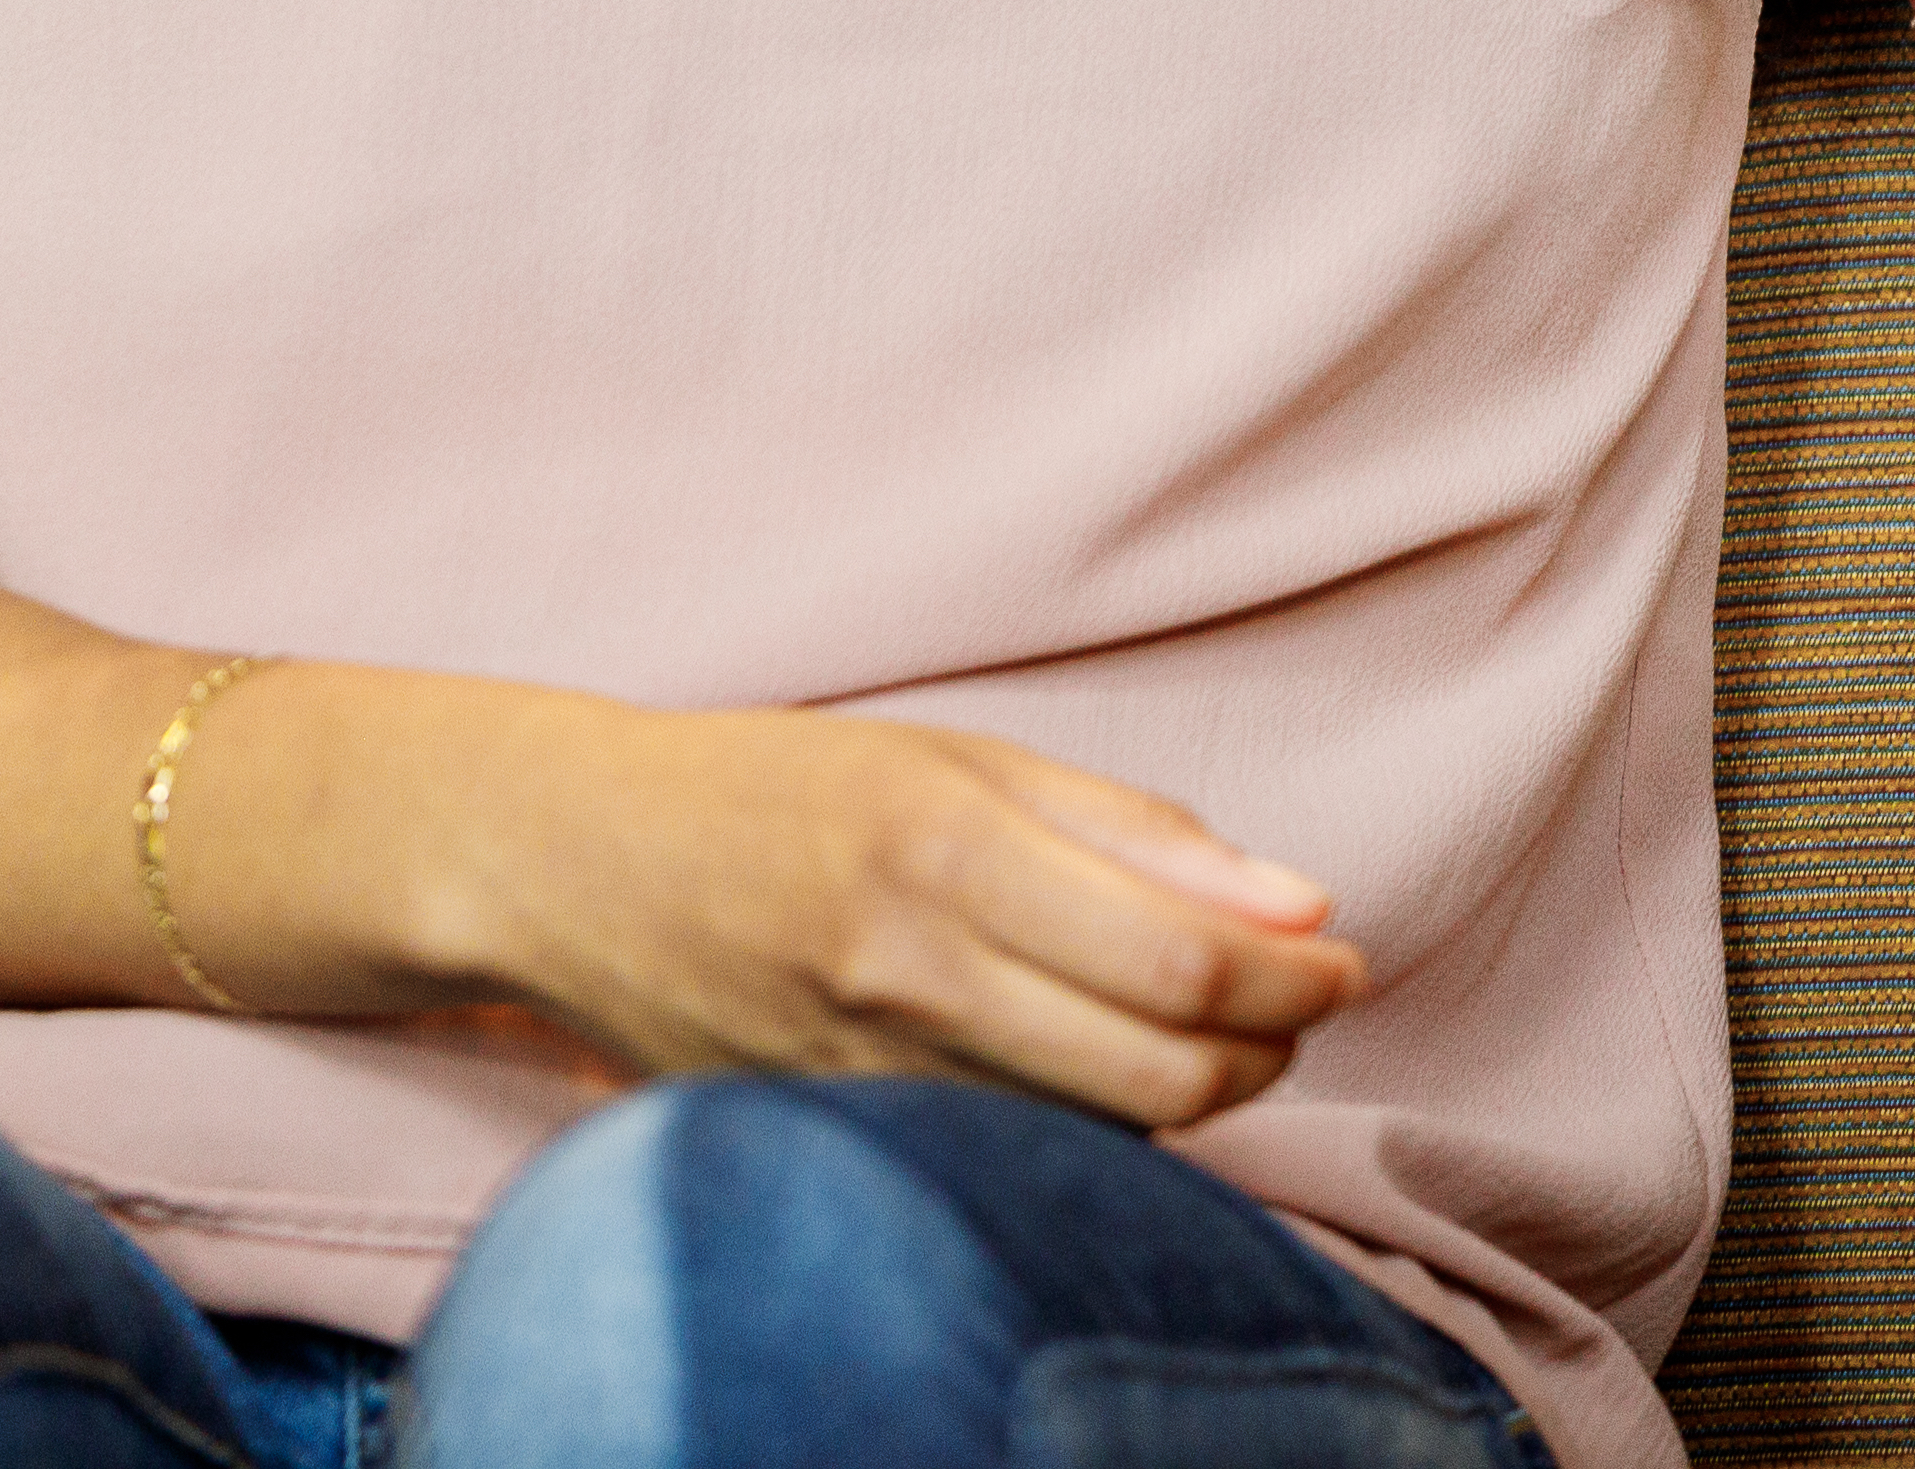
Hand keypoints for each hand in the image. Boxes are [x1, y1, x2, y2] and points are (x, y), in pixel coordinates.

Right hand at [449, 700, 1366, 1131]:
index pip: (1176, 955)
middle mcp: (905, 970)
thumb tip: (1302, 905)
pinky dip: (1094, 1127)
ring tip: (1210, 1028)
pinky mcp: (841, 1137)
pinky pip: (1017, 1156)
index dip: (1292, 978)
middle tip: (1298, 1003)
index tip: (1344, 962)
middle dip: (1267, 1048)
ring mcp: (867, 1074)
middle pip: (1159, 1072)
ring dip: (1196, 1093)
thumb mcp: (955, 758)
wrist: (570, 863)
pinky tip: (1101, 1069)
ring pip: (1100, 1134)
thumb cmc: (776, 788)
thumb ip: (1130, 832)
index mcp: (940, 844)